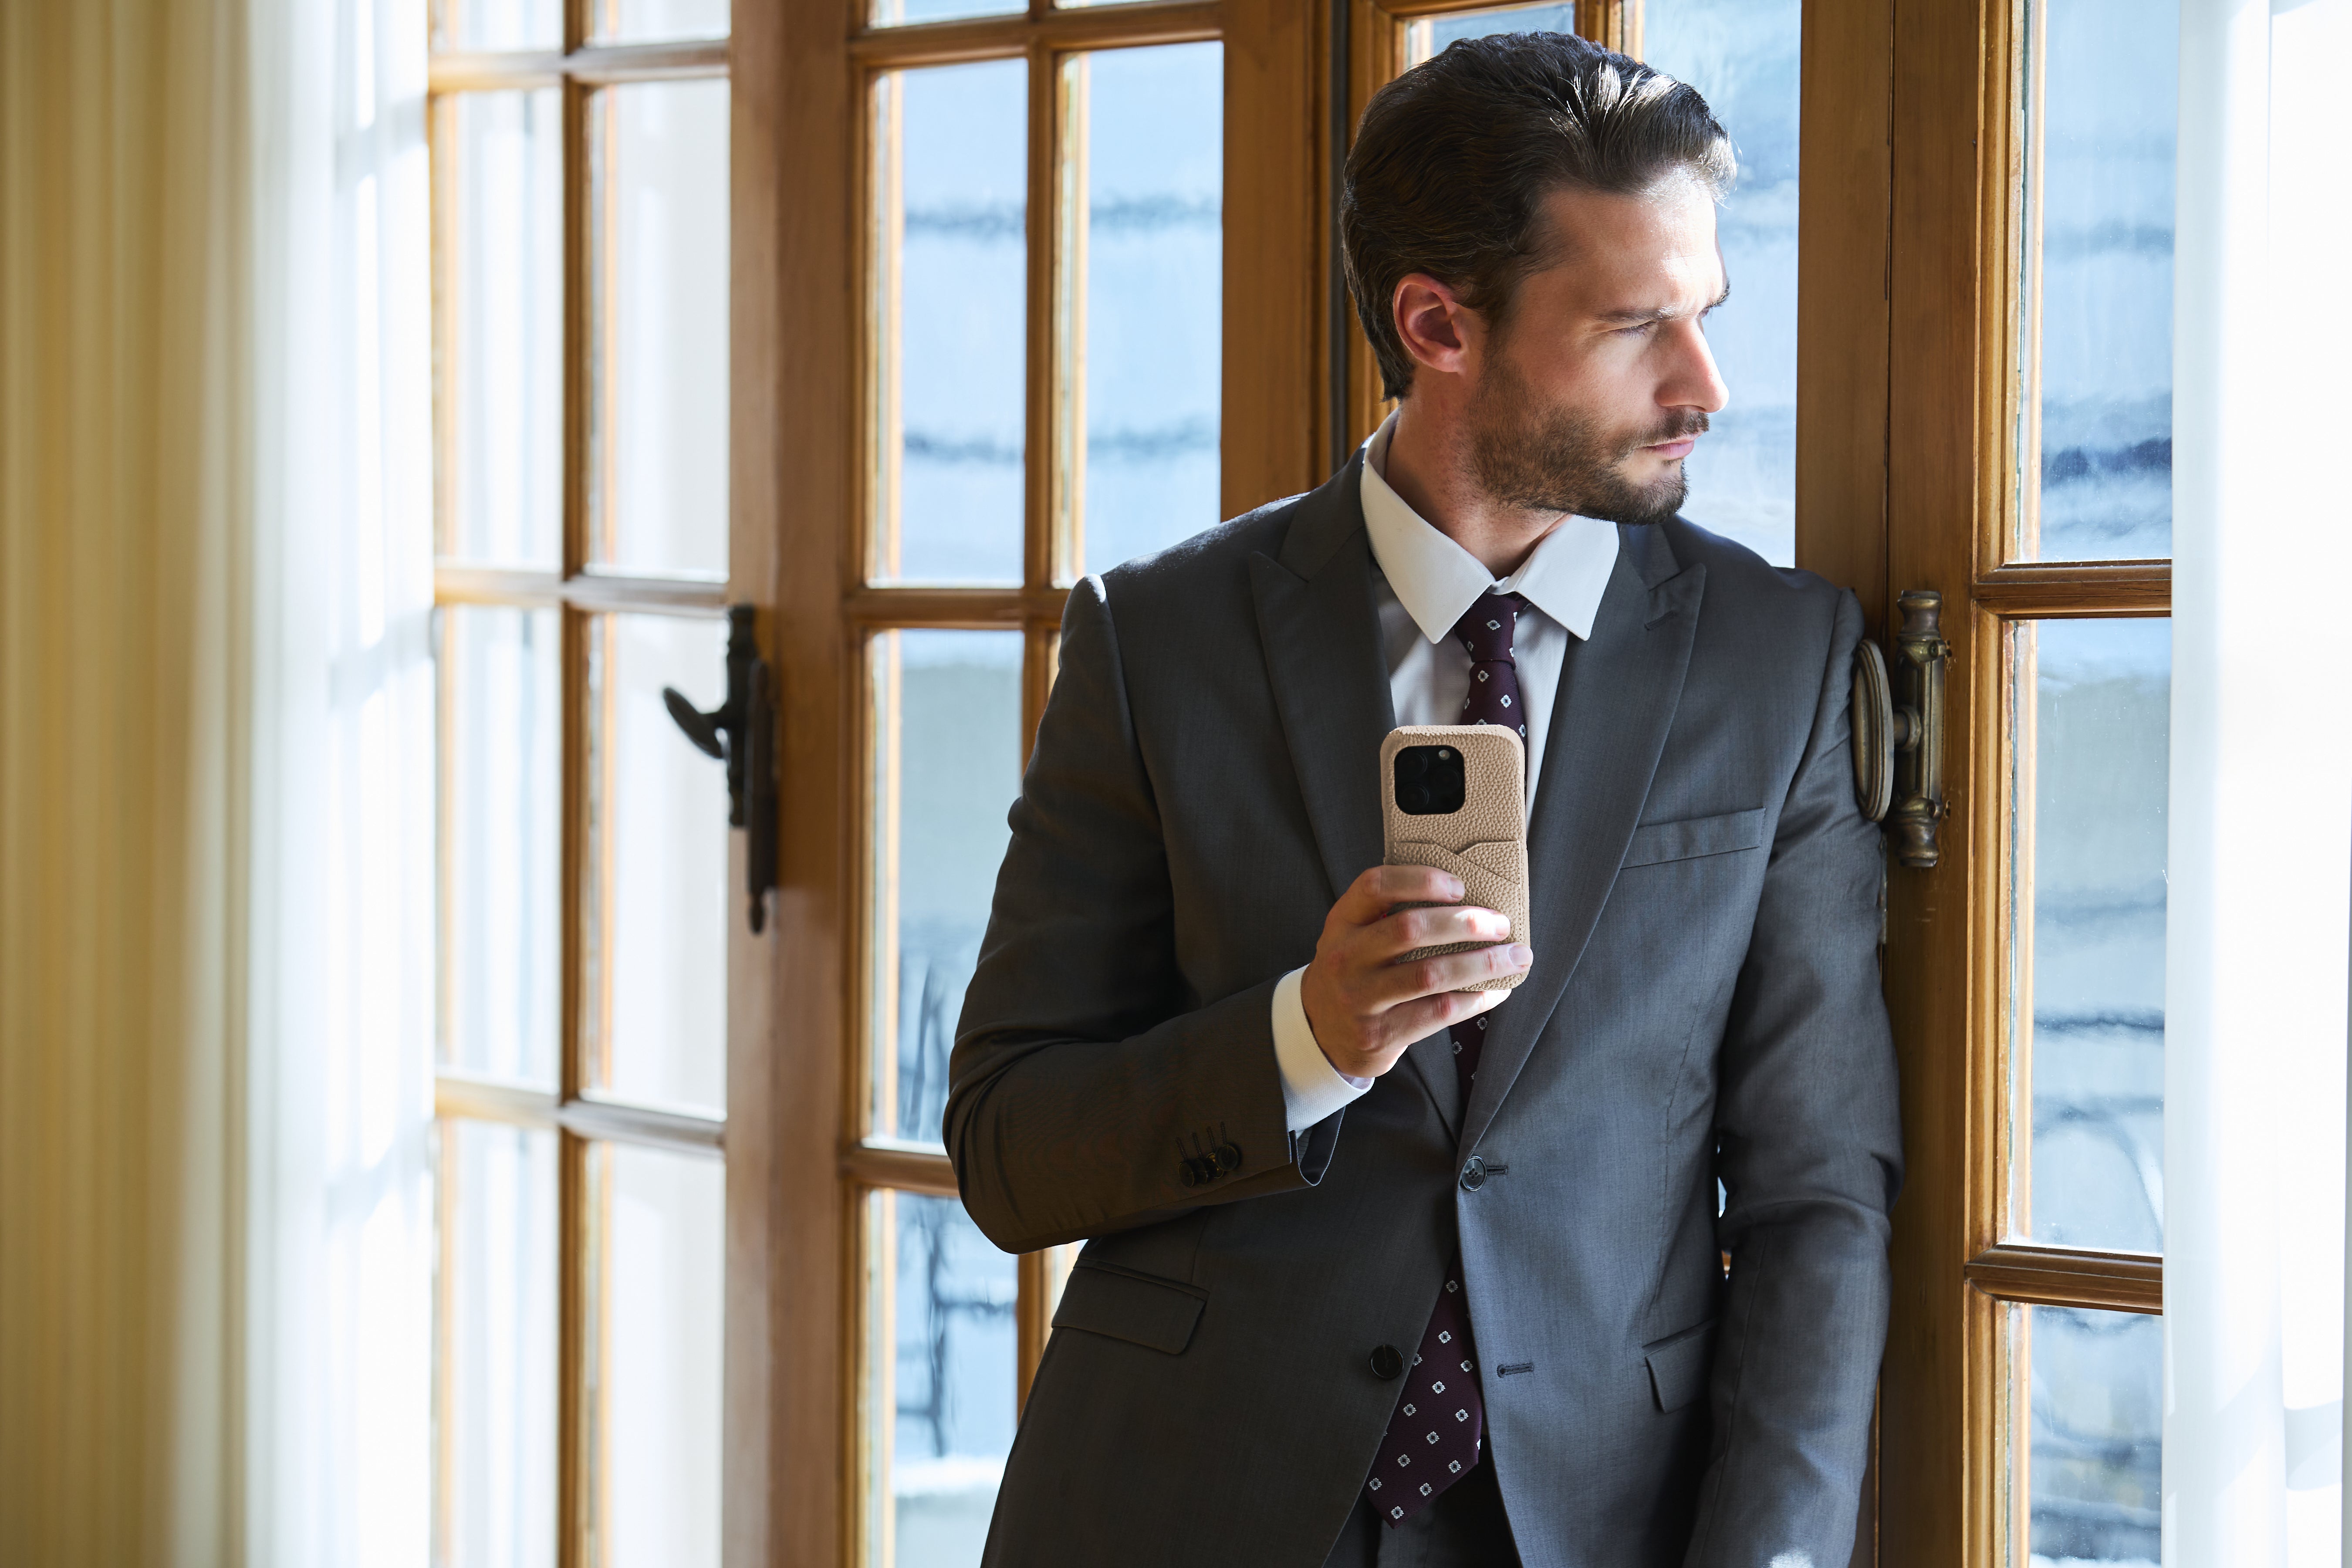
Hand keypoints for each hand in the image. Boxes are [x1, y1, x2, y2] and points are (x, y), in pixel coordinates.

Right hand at [1298, 865, 1532, 1080]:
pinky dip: (1475, 999)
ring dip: (1482, 964)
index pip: (1375, 886)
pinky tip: (1497, 991)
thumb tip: (1468, 897)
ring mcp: (1360, 998)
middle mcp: (1346, 958)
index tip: (1459, 885)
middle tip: (1501, 924)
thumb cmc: (1354, 972)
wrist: (1320, 1031)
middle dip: (1464, 923)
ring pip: (1430, 974)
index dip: (1420, 880)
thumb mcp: (1354, 935)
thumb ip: (1389, 914)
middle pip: (1409, 929)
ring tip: (1516, 957)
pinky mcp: (1379, 1034)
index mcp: (1342, 923)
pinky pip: (1438, 1012)